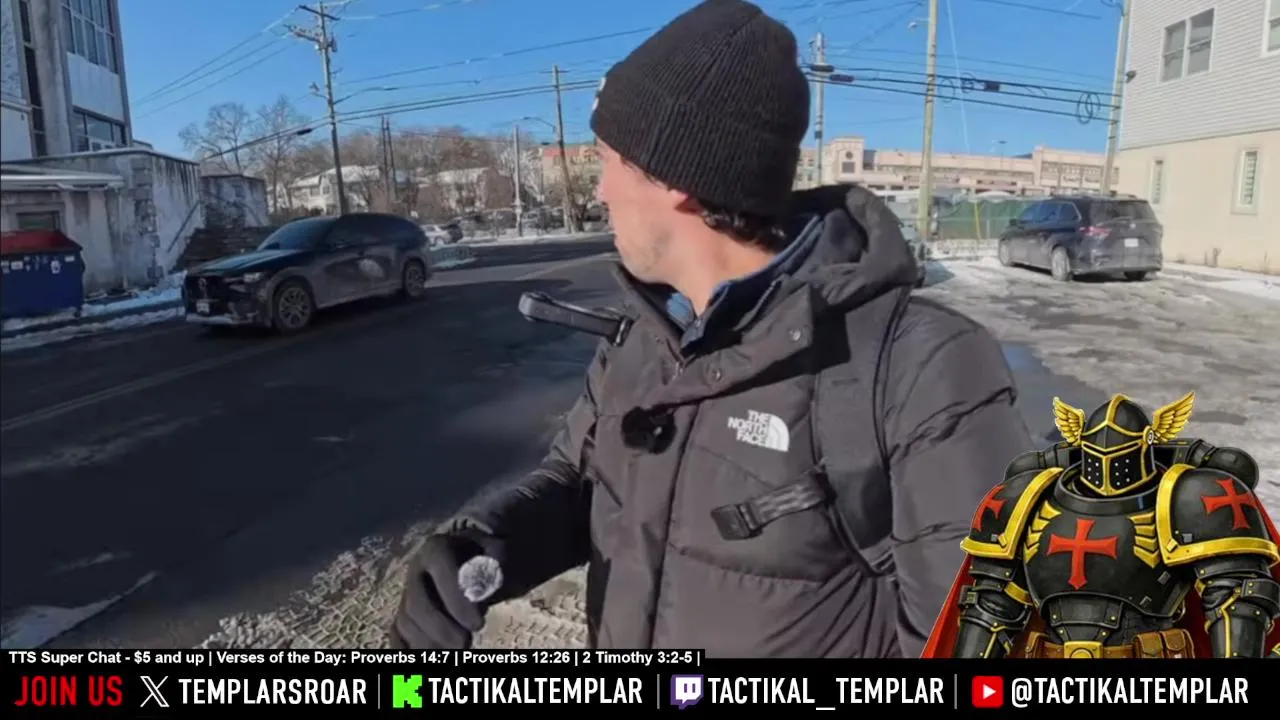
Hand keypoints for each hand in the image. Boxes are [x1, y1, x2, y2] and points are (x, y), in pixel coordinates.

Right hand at [390, 531, 503, 648]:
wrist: (473, 559)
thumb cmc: (488, 556)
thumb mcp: (497, 550)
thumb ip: (495, 561)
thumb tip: (486, 581)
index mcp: (436, 549)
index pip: (441, 573)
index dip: (457, 601)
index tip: (478, 625)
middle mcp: (416, 570)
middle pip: (417, 604)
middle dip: (441, 629)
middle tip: (465, 643)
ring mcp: (408, 592)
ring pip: (406, 621)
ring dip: (427, 642)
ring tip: (454, 651)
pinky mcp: (405, 612)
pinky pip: (397, 632)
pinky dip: (406, 648)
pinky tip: (424, 658)